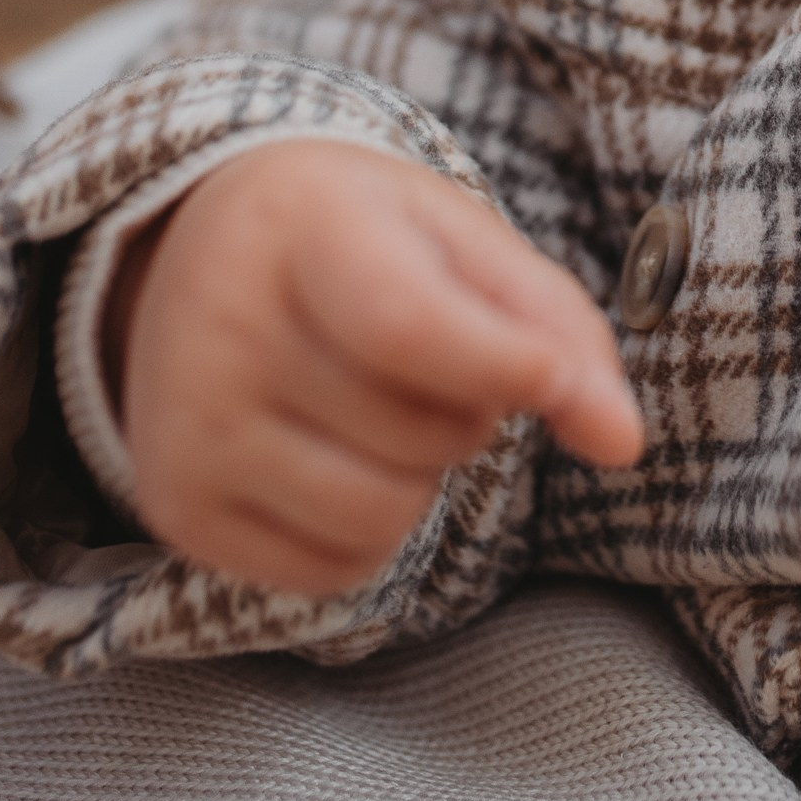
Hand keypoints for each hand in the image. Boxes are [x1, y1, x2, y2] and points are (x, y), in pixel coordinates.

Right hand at [107, 140, 643, 596]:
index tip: (553, 378)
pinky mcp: (177, 509)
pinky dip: (368, 529)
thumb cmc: (361, 238)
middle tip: (418, 354)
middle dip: (466, 406)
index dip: (507, 367)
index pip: (409, 328)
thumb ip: (560, 330)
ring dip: (421, 475)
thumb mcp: (464, 240)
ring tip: (378, 403)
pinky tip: (334, 453)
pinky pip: (335, 572)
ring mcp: (186, 427)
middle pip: (425, 433)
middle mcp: (221, 328)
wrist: (201, 248)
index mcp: (301, 228)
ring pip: (386, 516)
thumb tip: (623, 444)